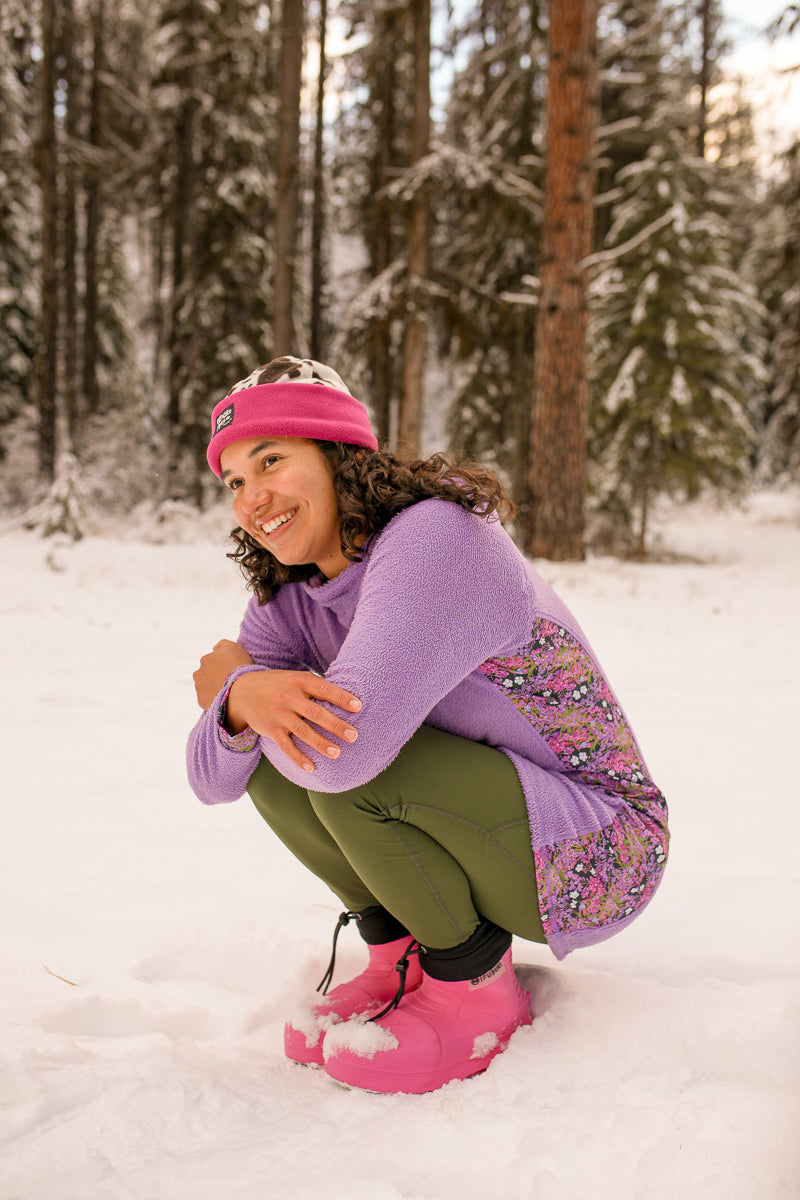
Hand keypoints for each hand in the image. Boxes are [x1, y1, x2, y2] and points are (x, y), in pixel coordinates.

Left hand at [193, 639, 253, 709]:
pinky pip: (207, 700)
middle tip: (229, 682)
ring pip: (205, 688)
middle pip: (206, 676)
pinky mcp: (201, 701)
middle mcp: (198, 673)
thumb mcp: (234, 647)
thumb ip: (222, 644)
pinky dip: (214, 700)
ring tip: (228, 692)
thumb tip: (214, 648)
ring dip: (213, 689)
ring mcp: (198, 688)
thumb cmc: (240, 667)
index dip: (222, 668)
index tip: (231, 672)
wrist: (242, 689)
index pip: (211, 663)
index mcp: (205, 659)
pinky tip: (225, 700)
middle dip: (214, 678)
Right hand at [227, 669, 361, 773]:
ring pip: (302, 732)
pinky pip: (286, 746)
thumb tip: (346, 697)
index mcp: (299, 681)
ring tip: (337, 753)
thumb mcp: (295, 678)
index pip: (324, 689)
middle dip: (336, 725)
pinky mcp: (271, 730)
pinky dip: (298, 758)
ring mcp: (279, 715)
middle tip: (354, 735)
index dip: (341, 698)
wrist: (242, 691)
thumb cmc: (278, 685)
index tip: (359, 707)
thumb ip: (315, 686)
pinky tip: (311, 768)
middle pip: (316, 713)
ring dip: (320, 743)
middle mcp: (289, 698)